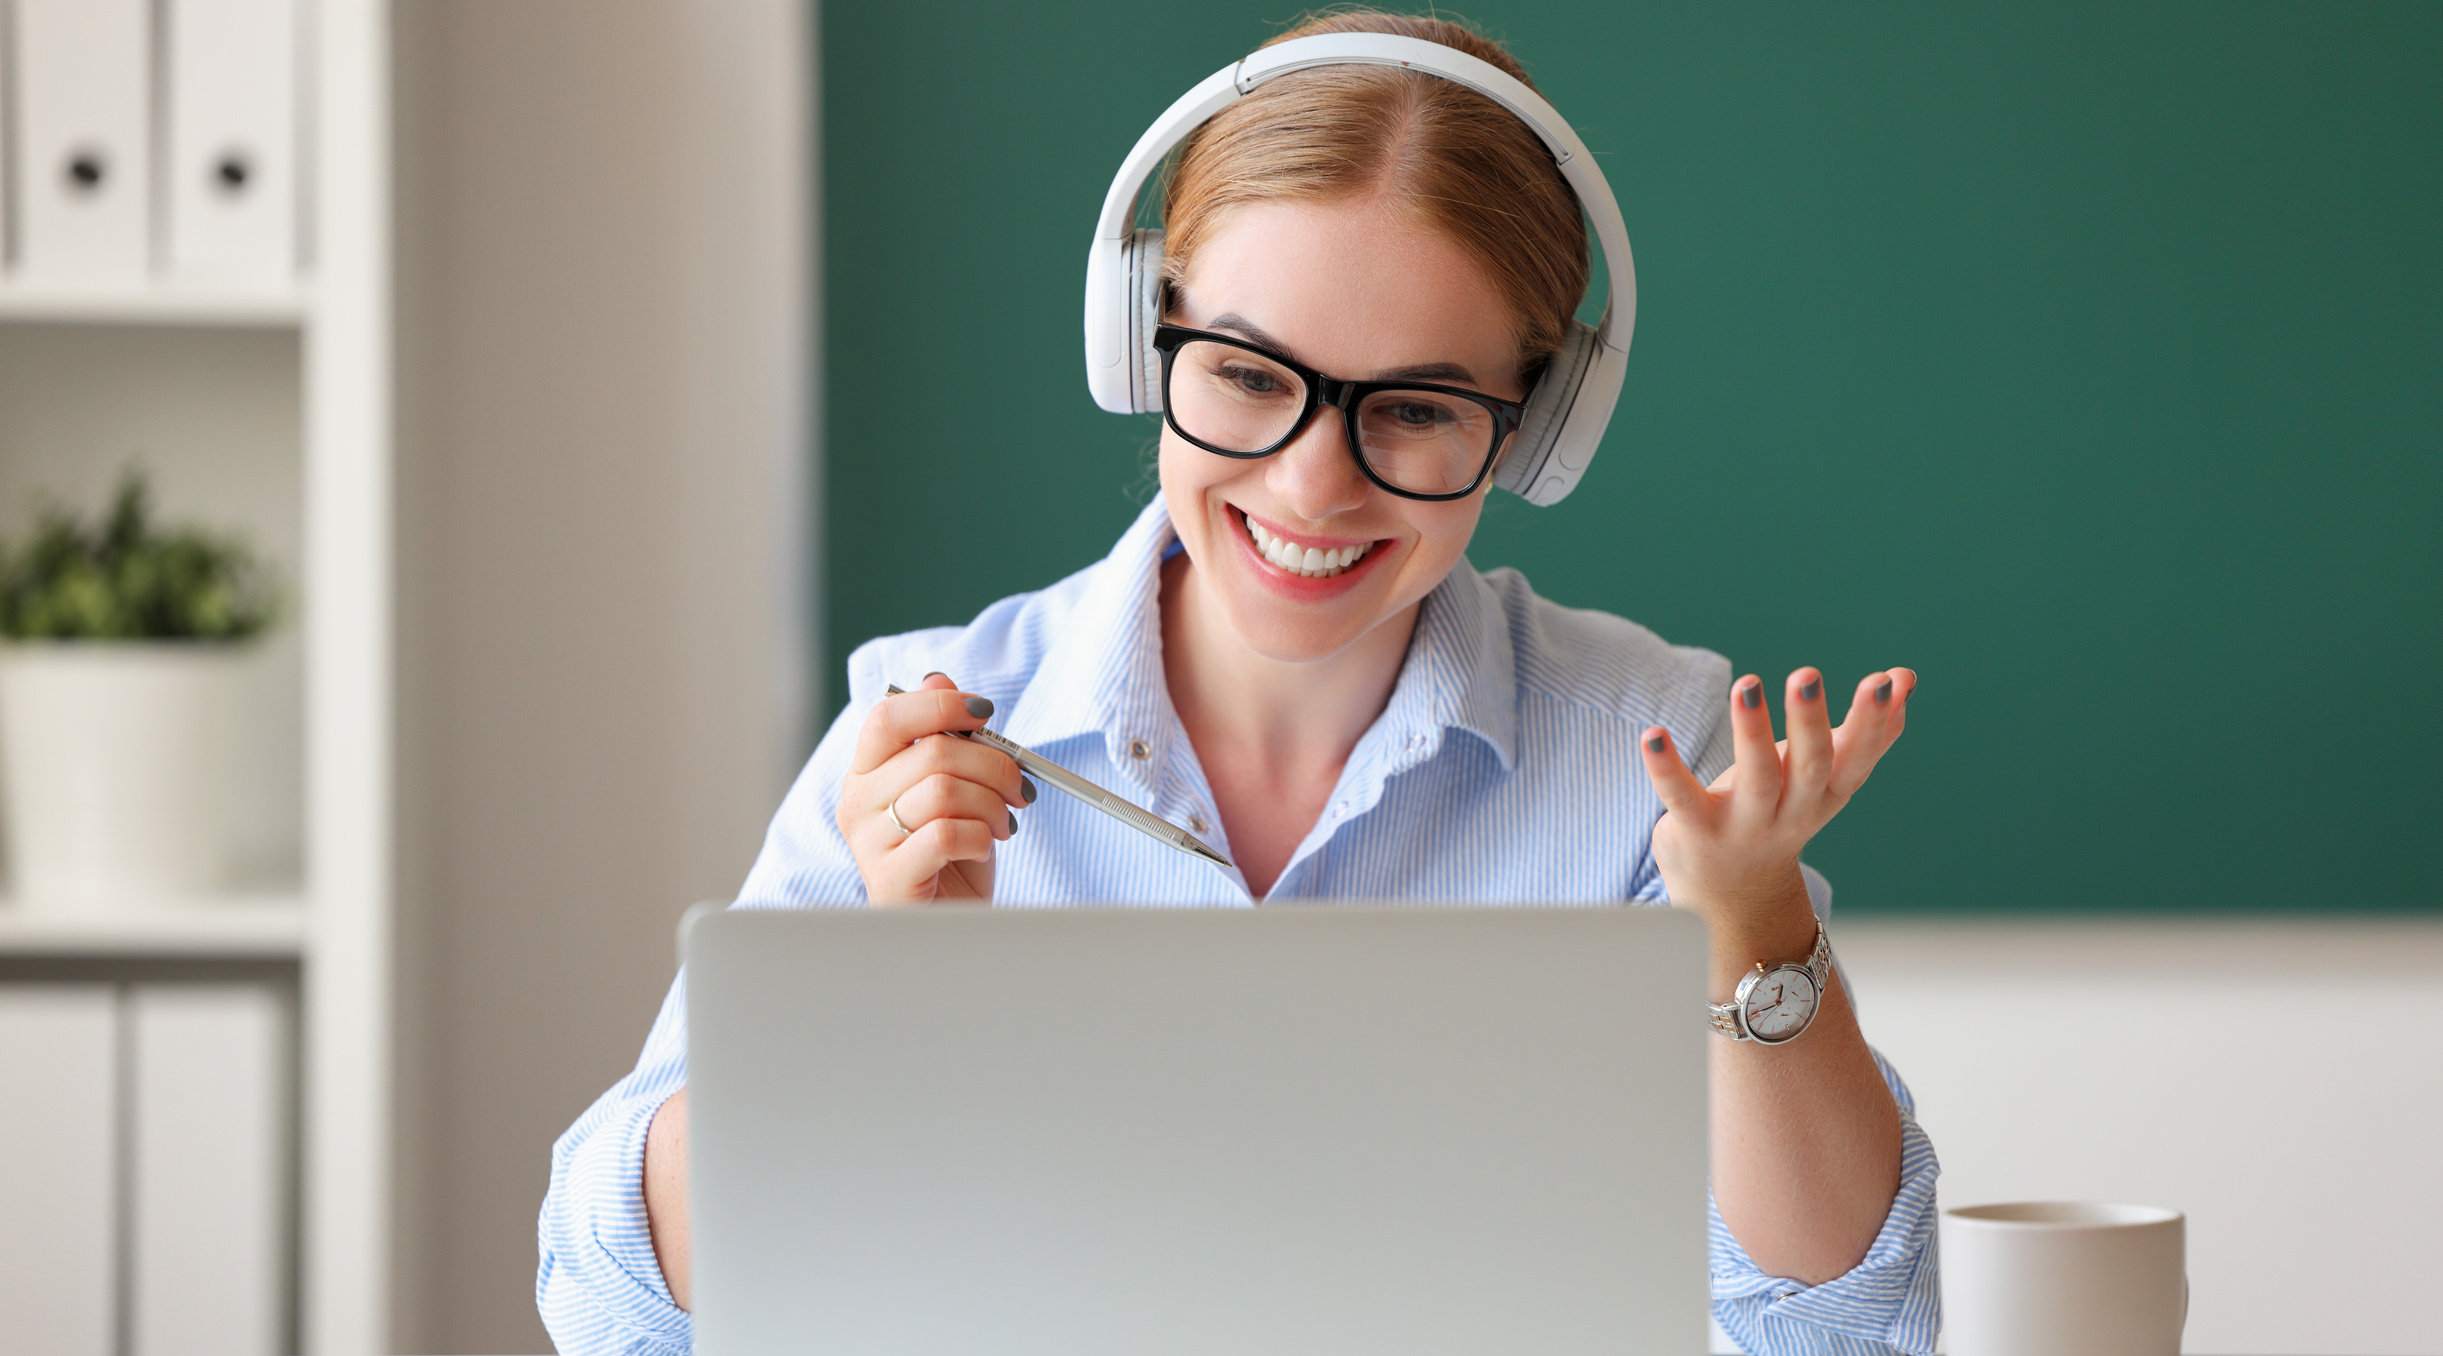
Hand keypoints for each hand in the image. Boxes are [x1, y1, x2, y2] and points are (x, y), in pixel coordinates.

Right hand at [838, 672, 1033, 904]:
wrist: (948, 922)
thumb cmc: (951, 852)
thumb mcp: (954, 787)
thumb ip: (945, 737)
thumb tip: (940, 678)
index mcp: (867, 770)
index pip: (888, 715)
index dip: (940, 704)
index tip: (984, 713)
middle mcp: (856, 801)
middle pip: (933, 753)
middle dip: (994, 764)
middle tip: (1018, 787)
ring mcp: (868, 842)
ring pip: (944, 791)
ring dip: (992, 804)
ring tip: (1003, 823)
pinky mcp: (889, 879)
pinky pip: (946, 834)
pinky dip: (980, 837)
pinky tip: (983, 847)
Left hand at [1638, 667, 1914, 928]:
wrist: (1735, 902)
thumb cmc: (1782, 816)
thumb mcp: (1827, 781)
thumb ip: (1865, 732)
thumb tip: (1906, 677)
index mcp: (1827, 795)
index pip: (1857, 759)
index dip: (1874, 723)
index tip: (1886, 682)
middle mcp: (1791, 813)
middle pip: (1809, 767)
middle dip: (1810, 721)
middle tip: (1807, 674)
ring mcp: (1744, 826)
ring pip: (1755, 780)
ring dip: (1751, 731)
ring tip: (1746, 684)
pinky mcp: (1696, 833)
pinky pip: (1681, 798)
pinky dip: (1666, 767)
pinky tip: (1652, 735)